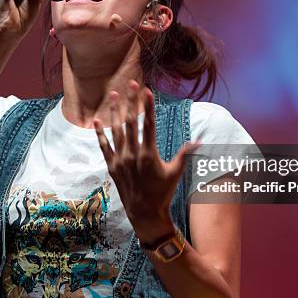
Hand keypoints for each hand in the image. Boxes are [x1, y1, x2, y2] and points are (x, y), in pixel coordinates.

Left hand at [93, 80, 199, 243]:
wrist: (144, 213)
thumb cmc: (163, 192)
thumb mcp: (176, 173)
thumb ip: (186, 154)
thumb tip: (200, 142)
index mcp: (149, 154)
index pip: (149, 124)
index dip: (148, 106)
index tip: (147, 91)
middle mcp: (133, 154)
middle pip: (131, 122)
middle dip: (131, 101)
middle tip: (131, 83)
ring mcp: (121, 160)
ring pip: (116, 130)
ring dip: (115, 111)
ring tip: (114, 94)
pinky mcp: (112, 166)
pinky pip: (104, 146)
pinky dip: (100, 133)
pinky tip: (97, 120)